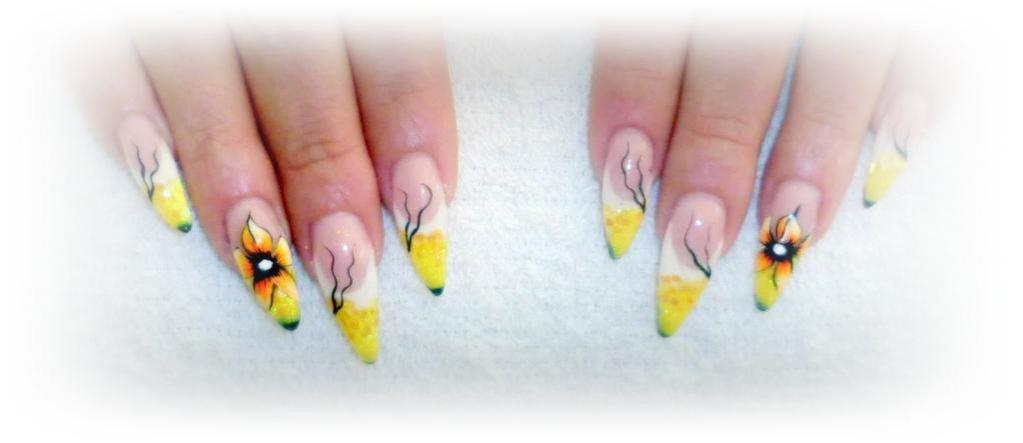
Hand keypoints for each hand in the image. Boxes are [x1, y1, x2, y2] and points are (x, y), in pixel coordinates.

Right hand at [82, 22, 457, 362]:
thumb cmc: (319, 20)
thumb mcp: (370, 22)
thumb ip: (390, 77)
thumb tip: (419, 192)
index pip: (391, 49)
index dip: (410, 136)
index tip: (424, 220)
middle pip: (299, 74)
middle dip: (325, 176)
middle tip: (345, 268)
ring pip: (202, 78)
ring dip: (233, 178)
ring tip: (264, 264)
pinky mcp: (108, 9)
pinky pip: (107, 61)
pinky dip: (129, 125)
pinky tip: (166, 199)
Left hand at [589, 21, 932, 335]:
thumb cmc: (707, 1)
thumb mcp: (659, 4)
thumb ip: (638, 47)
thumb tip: (619, 153)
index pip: (648, 32)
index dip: (633, 107)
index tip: (621, 186)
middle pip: (740, 57)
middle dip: (717, 151)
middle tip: (697, 236)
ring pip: (840, 56)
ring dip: (817, 145)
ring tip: (791, 226)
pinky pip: (923, 38)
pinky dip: (915, 88)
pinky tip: (892, 148)